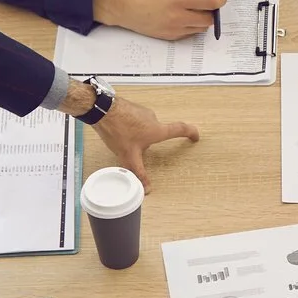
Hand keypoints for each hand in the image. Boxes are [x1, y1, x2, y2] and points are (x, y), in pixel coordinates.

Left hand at [72, 89, 199, 188]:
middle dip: (148, 142)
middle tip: (134, 149)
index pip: (180, 129)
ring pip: (144, 127)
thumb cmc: (118, 131)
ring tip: (122, 139)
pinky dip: (130, 126)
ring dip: (137, 134)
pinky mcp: (132, 107)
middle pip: (156, 133)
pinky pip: (135, 120)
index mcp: (157, 130)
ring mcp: (142, 111)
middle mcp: (153, 118)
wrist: (101, 109)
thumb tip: (148, 189)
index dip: (190, 132)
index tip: (195, 136)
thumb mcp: (129, 156)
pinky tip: (118, 131)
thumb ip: (139, 173)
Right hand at [93, 0, 227, 40]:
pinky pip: (190, 33)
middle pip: (210, 18)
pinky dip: (192, 26)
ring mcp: (176, 29)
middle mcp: (180, 15)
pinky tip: (182, 17)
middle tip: (207, 3)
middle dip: (212, 11)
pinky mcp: (171, 37)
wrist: (126, 6)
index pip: (213, 2)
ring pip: (202, 27)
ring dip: (203, 19)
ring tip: (193, 10)